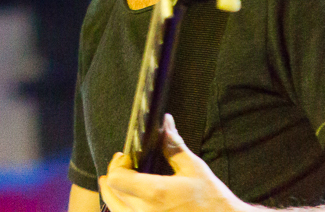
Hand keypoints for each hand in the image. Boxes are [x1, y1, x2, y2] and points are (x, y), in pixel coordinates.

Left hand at [98, 114, 248, 211]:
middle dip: (114, 174)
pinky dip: (123, 206)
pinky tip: (133, 197)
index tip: (128, 158)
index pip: (116, 179)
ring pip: (115, 207)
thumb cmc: (213, 200)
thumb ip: (174, 145)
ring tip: (125, 180)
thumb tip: (166, 123)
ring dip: (115, 192)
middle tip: (126, 164)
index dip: (118, 165)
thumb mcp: (194, 168)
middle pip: (111, 192)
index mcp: (156, 194)